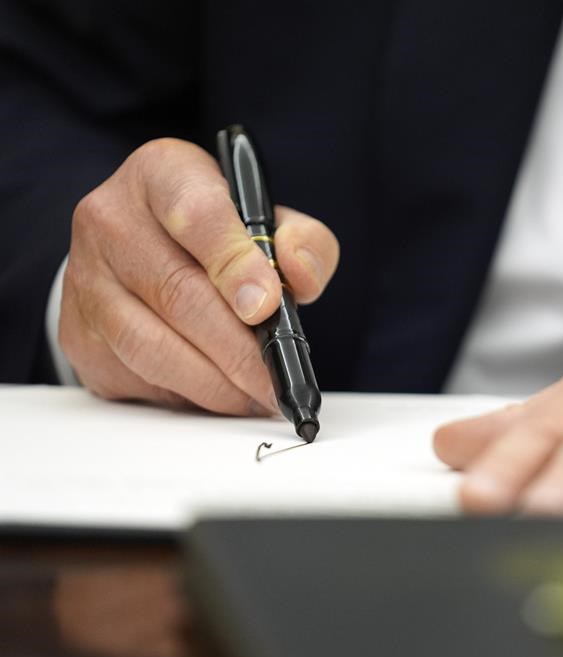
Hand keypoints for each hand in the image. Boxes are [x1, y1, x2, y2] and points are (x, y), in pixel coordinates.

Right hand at [60, 139, 338, 413]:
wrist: (150, 249)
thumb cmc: (221, 236)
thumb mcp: (271, 222)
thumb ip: (304, 243)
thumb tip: (299, 276)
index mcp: (163, 174)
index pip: (196, 214)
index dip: (234, 263)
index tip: (267, 306)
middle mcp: (110, 219)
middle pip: (176, 293)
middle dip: (237, 348)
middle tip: (276, 378)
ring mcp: (86, 278)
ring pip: (150, 345)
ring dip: (213, 383)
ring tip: (255, 395)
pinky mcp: (78, 333)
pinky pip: (135, 376)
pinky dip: (185, 395)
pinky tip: (219, 394)